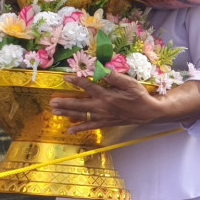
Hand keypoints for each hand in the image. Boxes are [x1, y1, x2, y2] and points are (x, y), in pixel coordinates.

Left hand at [47, 70, 167, 127]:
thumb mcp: (130, 83)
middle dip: (65, 103)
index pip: (89, 87)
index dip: (76, 82)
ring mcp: (103, 117)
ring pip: (82, 116)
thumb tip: (101, 69)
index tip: (65, 78)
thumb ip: (114, 77)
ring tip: (55, 112)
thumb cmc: (139, 96)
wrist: (148, 112)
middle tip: (51, 102)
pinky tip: (70, 130)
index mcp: (107, 96)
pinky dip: (80, 128)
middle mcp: (102, 107)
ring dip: (67, 114)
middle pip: (80, 105)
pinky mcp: (105, 123)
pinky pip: (90, 126)